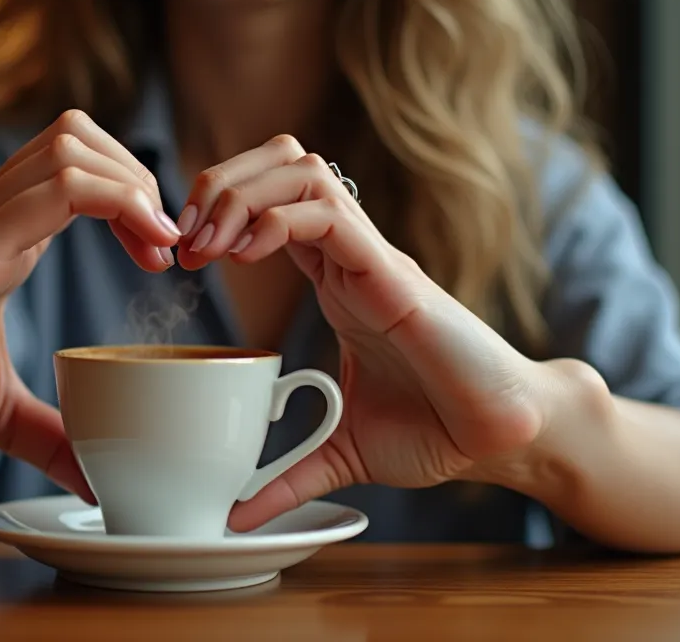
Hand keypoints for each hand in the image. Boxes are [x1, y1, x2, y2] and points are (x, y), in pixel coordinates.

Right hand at [0, 110, 181, 499]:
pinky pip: (47, 196)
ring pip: (67, 151)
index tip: (163, 253)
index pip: (74, 166)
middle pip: (76, 136)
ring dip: (133, 185)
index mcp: (0, 238)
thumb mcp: (2, 415)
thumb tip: (98, 478)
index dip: (131, 192)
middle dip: (138, 176)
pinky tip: (143, 249)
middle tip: (167, 244)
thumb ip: (54, 434)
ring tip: (158, 245)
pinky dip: (112, 204)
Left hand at [174, 135, 580, 530]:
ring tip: (208, 243)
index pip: (269, 205)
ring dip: (240, 193)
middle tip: (184, 239)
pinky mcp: (392, 273)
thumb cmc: (434, 431)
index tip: (181, 257)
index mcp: (337, 279)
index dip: (218, 214)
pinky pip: (329, 214)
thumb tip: (237, 516)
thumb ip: (286, 475)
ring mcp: (372, 257)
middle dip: (219, 184)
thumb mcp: (338, 453)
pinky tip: (245, 251)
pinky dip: (277, 219)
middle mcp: (351, 254)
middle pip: (279, 163)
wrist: (498, 439)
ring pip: (301, 169)